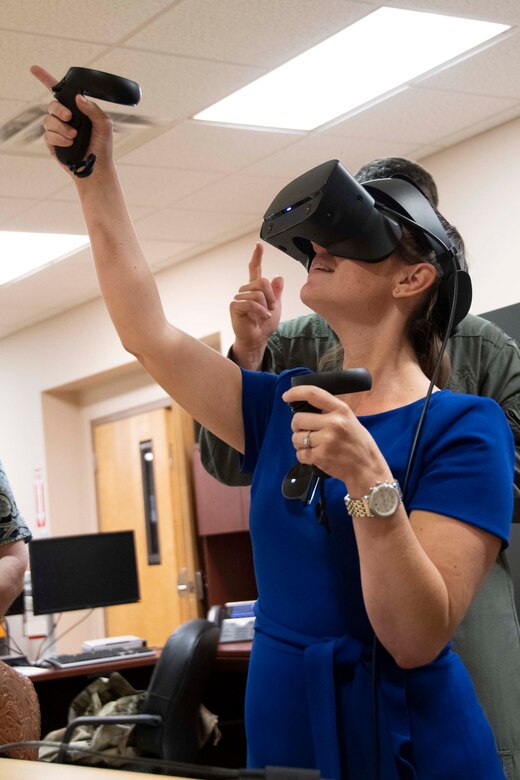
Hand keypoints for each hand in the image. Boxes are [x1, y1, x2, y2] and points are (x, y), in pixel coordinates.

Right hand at [30, 65, 113, 174]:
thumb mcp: (104, 126)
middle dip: (59, 109)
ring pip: (48, 120)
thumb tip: (78, 98)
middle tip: (69, 117)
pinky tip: (69, 143)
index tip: (34, 69)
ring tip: (73, 136)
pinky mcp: (52, 143)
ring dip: (61, 127)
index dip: (46, 79)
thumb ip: (94, 110)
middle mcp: (66, 118)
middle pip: (53, 105)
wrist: (96, 169)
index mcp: (78, 110)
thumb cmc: (102, 149)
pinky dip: (59, 138)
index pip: (60, 92)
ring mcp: (58, 130)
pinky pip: (48, 134)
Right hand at [229, 243, 283, 369]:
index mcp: (255, 289)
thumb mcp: (276, 307)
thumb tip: (278, 277)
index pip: (255, 269)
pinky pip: (251, 303)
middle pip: (261, 281)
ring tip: (265, 315)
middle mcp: (245, 291)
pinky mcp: (235, 307)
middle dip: (271, 296)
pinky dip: (260, 311)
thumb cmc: (264, 324)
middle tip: (271, 308)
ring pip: (257, 293)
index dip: (257, 257)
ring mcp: (239, 298)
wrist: (258, 339)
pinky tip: (261, 317)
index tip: (259, 245)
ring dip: (266, 306)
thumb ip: (277, 293)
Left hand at [282, 385, 391, 491]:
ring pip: (296, 438)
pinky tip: (315, 456)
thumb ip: (330, 412)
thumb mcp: (350, 420)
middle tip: (307, 432)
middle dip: (298, 426)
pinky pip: (300, 454)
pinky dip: (304, 456)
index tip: (286, 396)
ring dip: (300, 443)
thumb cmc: (358, 444)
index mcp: (341, 410)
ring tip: (313, 446)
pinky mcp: (320, 456)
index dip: (296, 392)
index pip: (313, 394)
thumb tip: (306, 408)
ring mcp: (326, 440)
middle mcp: (333, 423)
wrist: (367, 468)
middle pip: (298, 419)